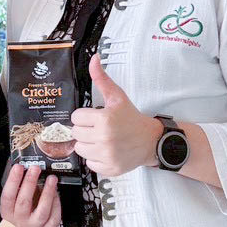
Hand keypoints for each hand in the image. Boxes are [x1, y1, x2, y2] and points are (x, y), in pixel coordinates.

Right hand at [0, 162, 60, 226]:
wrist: (29, 220)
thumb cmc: (22, 202)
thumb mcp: (16, 193)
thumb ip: (19, 182)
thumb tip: (26, 165)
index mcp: (8, 211)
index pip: (8, 196)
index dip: (13, 181)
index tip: (18, 167)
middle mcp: (20, 220)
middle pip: (24, 202)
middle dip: (30, 183)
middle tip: (35, 168)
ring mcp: (34, 225)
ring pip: (42, 211)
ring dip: (47, 193)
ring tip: (51, 178)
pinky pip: (54, 217)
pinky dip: (56, 203)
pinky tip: (55, 192)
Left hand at [71, 55, 159, 178]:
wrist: (150, 140)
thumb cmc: (131, 117)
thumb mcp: (117, 96)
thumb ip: (102, 78)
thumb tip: (94, 58)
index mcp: (105, 119)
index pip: (76, 118)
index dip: (84, 116)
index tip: (95, 117)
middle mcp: (105, 139)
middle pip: (76, 134)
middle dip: (85, 129)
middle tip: (99, 128)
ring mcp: (107, 155)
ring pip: (80, 149)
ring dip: (88, 144)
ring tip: (101, 139)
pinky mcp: (109, 169)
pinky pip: (89, 163)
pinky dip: (95, 158)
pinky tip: (106, 150)